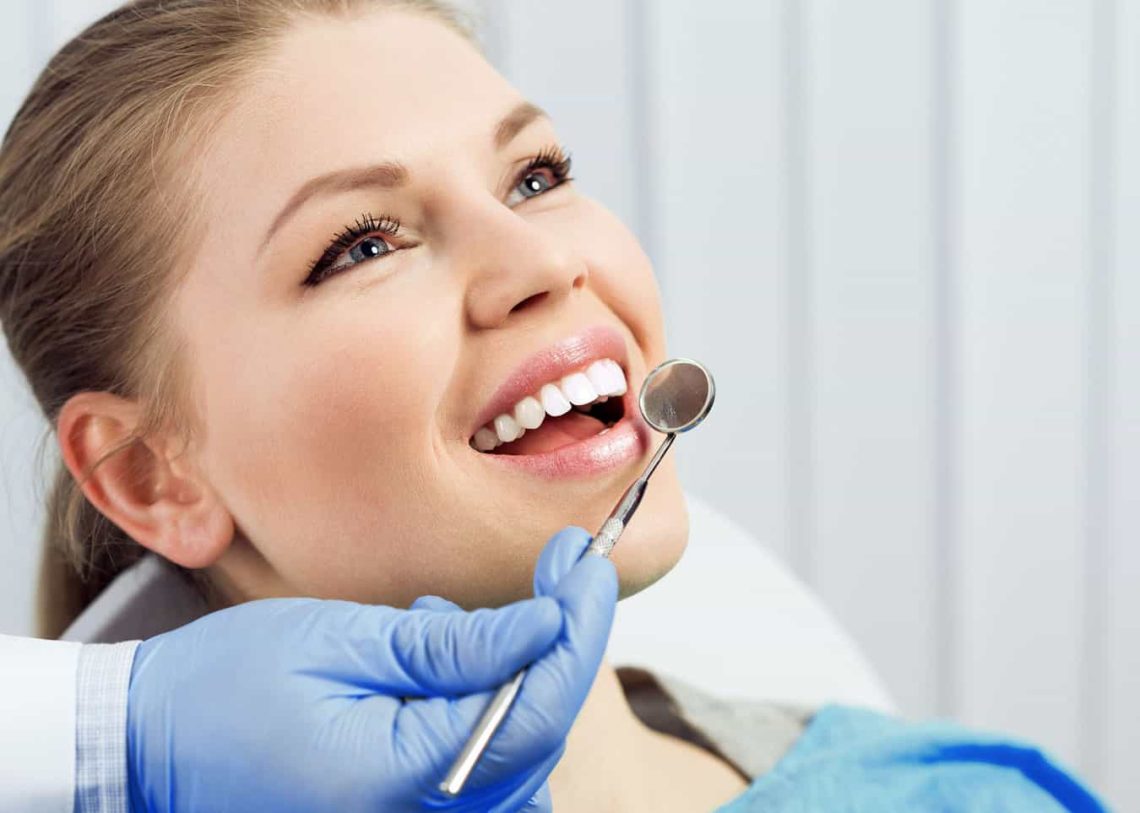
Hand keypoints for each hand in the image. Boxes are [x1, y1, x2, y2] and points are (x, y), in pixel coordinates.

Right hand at [126, 526, 615, 812]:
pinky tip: (429, 670)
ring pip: (518, 750)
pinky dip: (482, 709)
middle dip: (557, 644)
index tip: (584, 562)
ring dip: (513, 678)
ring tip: (438, 630)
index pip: (537, 708)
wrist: (148, 748)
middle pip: (539, 731)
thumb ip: (454, 647)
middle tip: (554, 571)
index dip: (576, 628)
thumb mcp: (342, 642)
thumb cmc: (225, 691)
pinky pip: (482, 769)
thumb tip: (548, 624)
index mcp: (405, 782)